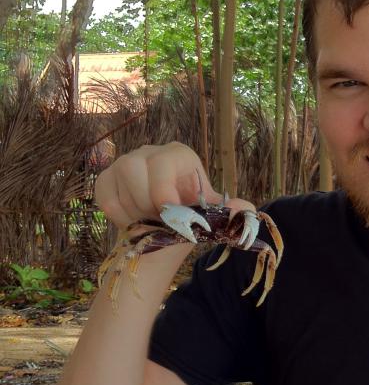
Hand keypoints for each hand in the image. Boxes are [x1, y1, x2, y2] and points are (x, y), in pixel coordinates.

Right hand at [93, 142, 255, 231]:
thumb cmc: (189, 218)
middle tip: (159, 220)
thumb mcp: (209, 217)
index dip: (162, 189)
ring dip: (133, 209)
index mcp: (179, 155)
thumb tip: (247, 212)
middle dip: (145, 202)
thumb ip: (227, 213)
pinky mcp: (106, 178)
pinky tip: (133, 220)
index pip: (164, 161)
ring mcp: (125, 162)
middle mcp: (150, 152)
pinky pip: (106, 196)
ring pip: (118, 179)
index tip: (167, 213)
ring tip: (148, 220)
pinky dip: (118, 216)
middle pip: (134, 168)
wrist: (165, 233)